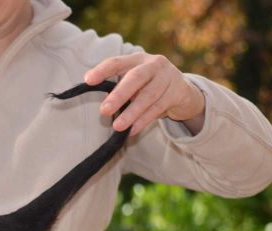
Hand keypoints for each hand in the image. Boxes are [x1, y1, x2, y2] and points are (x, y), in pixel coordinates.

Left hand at [84, 53, 205, 135]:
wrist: (183, 92)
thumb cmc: (149, 87)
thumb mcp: (134, 84)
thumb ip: (119, 89)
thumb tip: (103, 106)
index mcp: (137, 59)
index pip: (117, 62)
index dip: (102, 70)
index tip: (88, 80)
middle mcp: (154, 64)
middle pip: (135, 77)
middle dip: (119, 94)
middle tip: (104, 110)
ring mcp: (168, 77)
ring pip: (148, 95)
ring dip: (132, 112)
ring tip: (117, 126)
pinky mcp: (177, 92)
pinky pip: (158, 108)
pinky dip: (144, 120)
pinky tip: (132, 130)